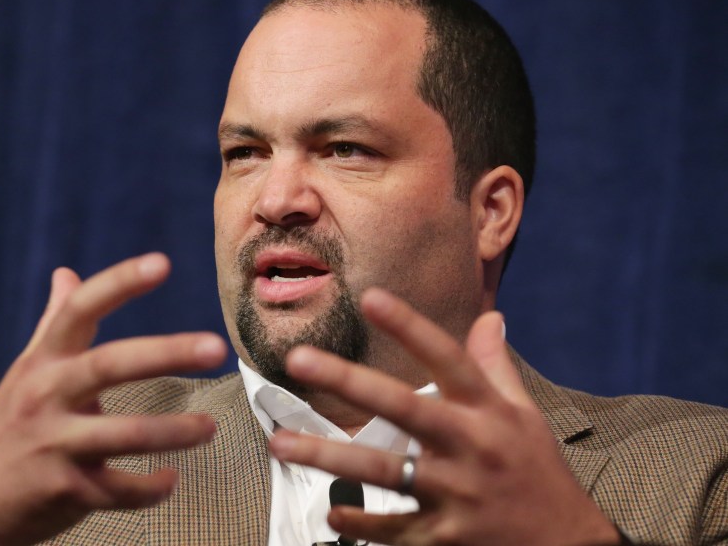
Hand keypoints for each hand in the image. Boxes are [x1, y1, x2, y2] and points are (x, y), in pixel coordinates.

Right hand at [0, 253, 226, 545]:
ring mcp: (54, 445)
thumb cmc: (14, 424)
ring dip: (175, 431)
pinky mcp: (65, 491)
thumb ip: (53, 323)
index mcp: (43, 362)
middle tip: (216, 346)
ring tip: (209, 427)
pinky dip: (152, 488)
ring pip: (126, 434)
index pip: (80, 310)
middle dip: (167, 353)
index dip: (120, 283)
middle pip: (110, 364)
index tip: (163, 263)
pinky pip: (120, 489)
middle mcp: (45, 396)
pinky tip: (170, 480)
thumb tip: (66, 274)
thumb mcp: (28, 371)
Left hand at [269, 287, 620, 545]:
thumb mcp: (524, 416)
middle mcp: (470, 447)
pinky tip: (332, 514)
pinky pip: (392, 530)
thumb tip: (490, 317)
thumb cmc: (538, 473)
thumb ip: (496, 367)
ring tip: (281, 443)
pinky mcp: (446, 538)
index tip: (370, 297)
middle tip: (299, 358)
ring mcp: (456, 494)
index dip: (409, 327)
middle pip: (404, 407)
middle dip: (349, 380)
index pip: (448, 358)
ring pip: (384, 471)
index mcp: (488, 413)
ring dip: (329, 457)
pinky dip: (360, 523)